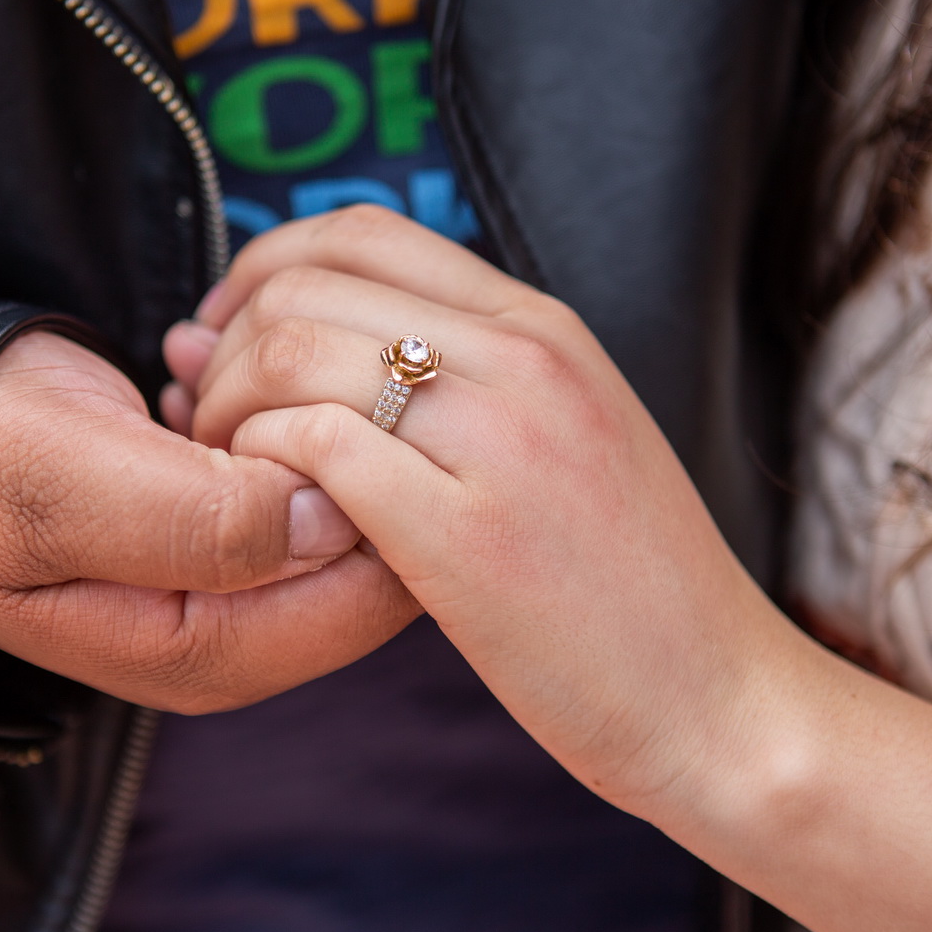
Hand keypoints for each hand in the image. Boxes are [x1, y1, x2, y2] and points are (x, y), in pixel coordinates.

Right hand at [0, 329, 420, 713]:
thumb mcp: (77, 489)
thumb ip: (211, 521)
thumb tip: (343, 518)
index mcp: (211, 656)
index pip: (371, 595)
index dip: (377, 493)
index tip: (317, 404)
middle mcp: (241, 636)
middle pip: (375, 555)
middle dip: (347, 454)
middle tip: (262, 377)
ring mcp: (239, 587)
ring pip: (348, 505)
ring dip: (309, 425)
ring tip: (212, 376)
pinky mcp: (231, 531)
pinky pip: (308, 475)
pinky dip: (279, 415)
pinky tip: (204, 379)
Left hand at [171, 206, 739, 799]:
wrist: (721, 701)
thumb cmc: (622, 586)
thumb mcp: (560, 443)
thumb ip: (446, 383)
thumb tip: (265, 338)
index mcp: (545, 328)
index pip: (360, 230)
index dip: (261, 271)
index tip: (231, 341)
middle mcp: (526, 359)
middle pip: (306, 286)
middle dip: (225, 348)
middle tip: (210, 424)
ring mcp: (503, 441)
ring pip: (295, 354)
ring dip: (228, 412)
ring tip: (230, 476)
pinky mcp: (469, 536)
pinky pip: (316, 447)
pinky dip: (259, 470)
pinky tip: (269, 516)